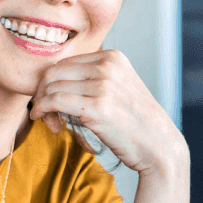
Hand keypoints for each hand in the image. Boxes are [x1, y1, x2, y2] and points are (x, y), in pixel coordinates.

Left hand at [29, 49, 187, 174]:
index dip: (52, 82)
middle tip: (46, 113)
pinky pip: (54, 101)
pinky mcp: (96, 107)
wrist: (159, 145)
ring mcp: (102, 85)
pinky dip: (43, 110)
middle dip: (43, 92)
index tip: (52, 102)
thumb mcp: (119, 87)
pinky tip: (48, 122)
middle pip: (54, 72)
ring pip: (51, 87)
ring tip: (52, 123)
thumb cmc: (136, 122)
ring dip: (43, 106)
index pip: (65, 62)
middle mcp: (107, 66)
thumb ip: (94, 78)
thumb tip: (55, 80)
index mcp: (112, 57)